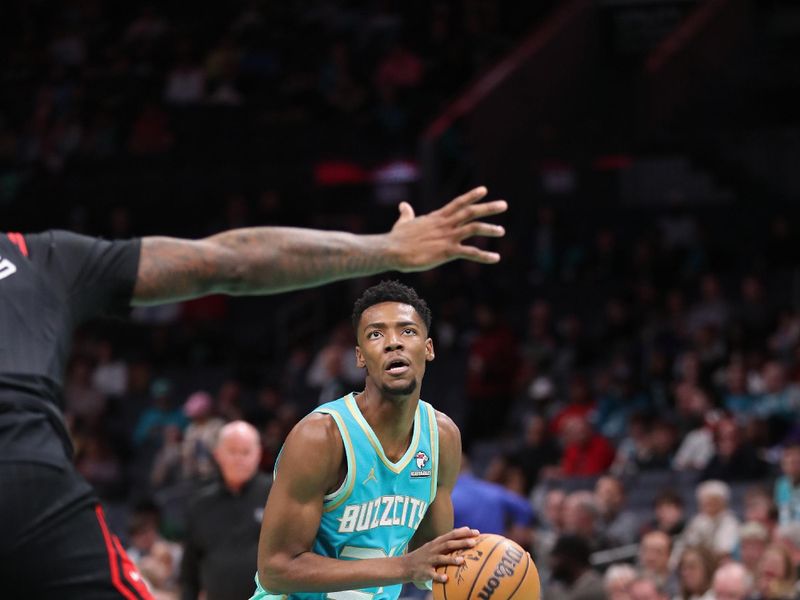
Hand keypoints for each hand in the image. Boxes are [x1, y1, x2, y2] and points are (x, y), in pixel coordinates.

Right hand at [387, 187, 506, 270]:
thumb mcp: (403, 222)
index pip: (458, 203)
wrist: (392, 250)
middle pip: (471, 212)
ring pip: (474, 228)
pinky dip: (484, 256)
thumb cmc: (396, 238)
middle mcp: (445, 224)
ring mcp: (447, 237)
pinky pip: (470, 252)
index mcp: (437, 217)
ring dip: (489, 229)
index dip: (471, 196)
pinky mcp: (447, 251)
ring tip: (501, 231)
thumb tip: (403, 205)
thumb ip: (407, 213)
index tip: (484, 190)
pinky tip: (495, 258)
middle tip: (504, 205)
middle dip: (488, 207)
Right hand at [402, 527, 479, 584]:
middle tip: (473, 542)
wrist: (405, 565)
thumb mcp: (434, 546)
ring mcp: (429, 560)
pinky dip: (439, 577)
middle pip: (449, 544)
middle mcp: (434, 549)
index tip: (476, 532)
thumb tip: (465, 535)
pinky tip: (446, 579)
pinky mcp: (425, 571)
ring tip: (461, 560)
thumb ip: (447, 542)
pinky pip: (432, 575)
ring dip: (451, 559)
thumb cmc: (425, 555)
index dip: (464, 533)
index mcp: (437, 543)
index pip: (452, 535)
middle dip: (461, 543)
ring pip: (441, 559)